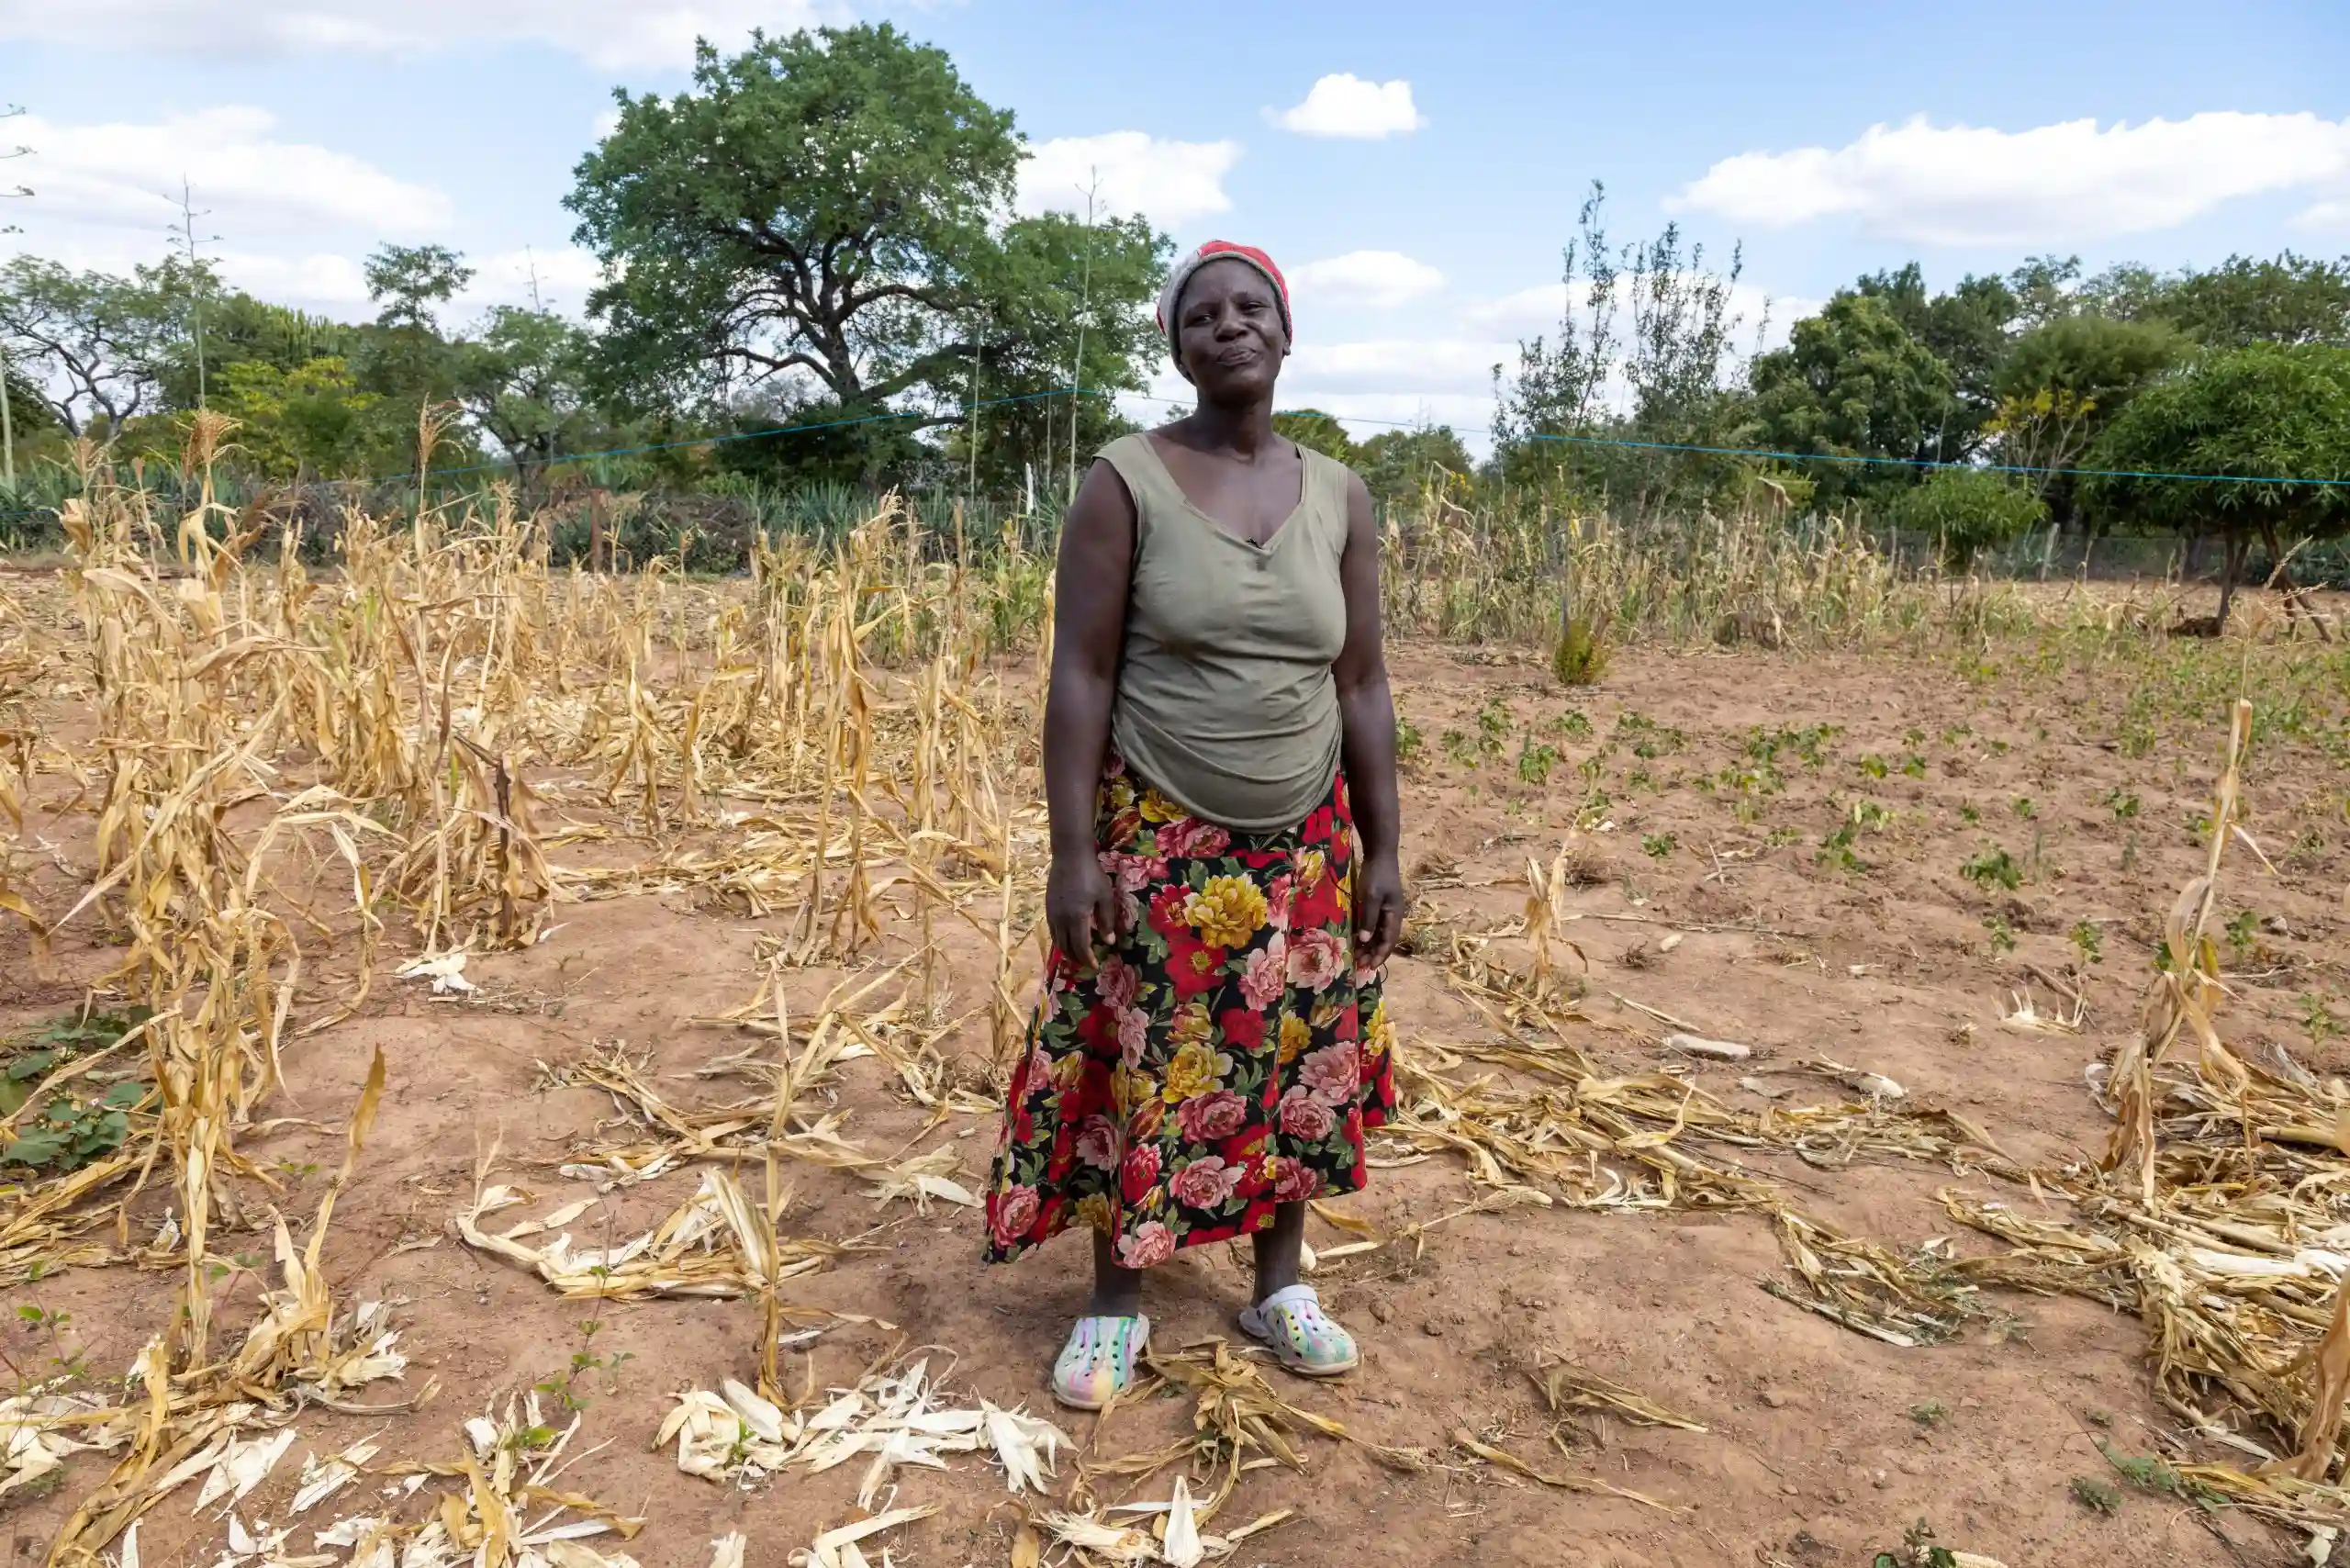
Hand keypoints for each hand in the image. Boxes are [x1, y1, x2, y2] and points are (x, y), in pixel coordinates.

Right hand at [1045, 848, 1118, 973]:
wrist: (1070, 855)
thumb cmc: (1091, 874)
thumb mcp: (1105, 896)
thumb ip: (1106, 920)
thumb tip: (1108, 941)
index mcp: (1077, 917)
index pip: (1080, 946)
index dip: (1088, 959)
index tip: (1095, 966)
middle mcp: (1061, 919)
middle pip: (1066, 947)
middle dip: (1076, 958)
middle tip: (1086, 963)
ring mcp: (1052, 913)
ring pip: (1056, 940)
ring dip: (1066, 950)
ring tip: (1077, 955)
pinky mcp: (1048, 906)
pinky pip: (1052, 930)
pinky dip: (1060, 939)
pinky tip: (1067, 938)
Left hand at [1351, 851, 1405, 970]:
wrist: (1380, 854)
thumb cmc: (1376, 875)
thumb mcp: (1371, 897)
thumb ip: (1369, 918)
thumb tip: (1364, 940)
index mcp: (1395, 915)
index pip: (1389, 941)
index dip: (1380, 955)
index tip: (1370, 967)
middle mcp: (1393, 916)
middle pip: (1385, 940)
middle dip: (1374, 953)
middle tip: (1360, 964)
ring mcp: (1387, 911)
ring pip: (1380, 934)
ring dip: (1370, 945)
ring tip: (1357, 955)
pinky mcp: (1380, 906)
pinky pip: (1375, 925)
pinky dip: (1368, 934)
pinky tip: (1358, 940)